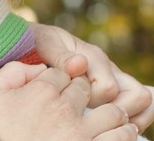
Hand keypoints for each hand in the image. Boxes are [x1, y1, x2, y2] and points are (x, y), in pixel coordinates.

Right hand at [0, 62, 138, 139]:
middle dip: (82, 91)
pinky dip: (123, 132)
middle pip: (86, 90)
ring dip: (112, 112)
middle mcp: (63, 109)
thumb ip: (12, 71)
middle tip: (77, 101)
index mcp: (40, 90)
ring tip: (109, 116)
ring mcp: (78, 134)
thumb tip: (38, 68)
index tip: (56, 87)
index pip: (62, 74)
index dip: (60, 78)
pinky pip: (118, 139)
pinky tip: (121, 130)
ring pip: (112, 113)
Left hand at [31, 23, 153, 131]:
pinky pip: (134, 111)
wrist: (30, 43)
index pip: (108, 88)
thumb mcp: (43, 44)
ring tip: (102, 125)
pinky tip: (105, 127)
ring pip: (142, 103)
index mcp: (93, 57)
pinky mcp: (109, 94)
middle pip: (138, 95)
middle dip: (117, 110)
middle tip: (92, 115)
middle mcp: (108, 70)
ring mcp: (112, 81)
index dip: (92, 99)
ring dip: (127, 116)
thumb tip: (79, 64)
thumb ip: (59, 55)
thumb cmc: (35, 43)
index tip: (71, 101)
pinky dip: (125, 121)